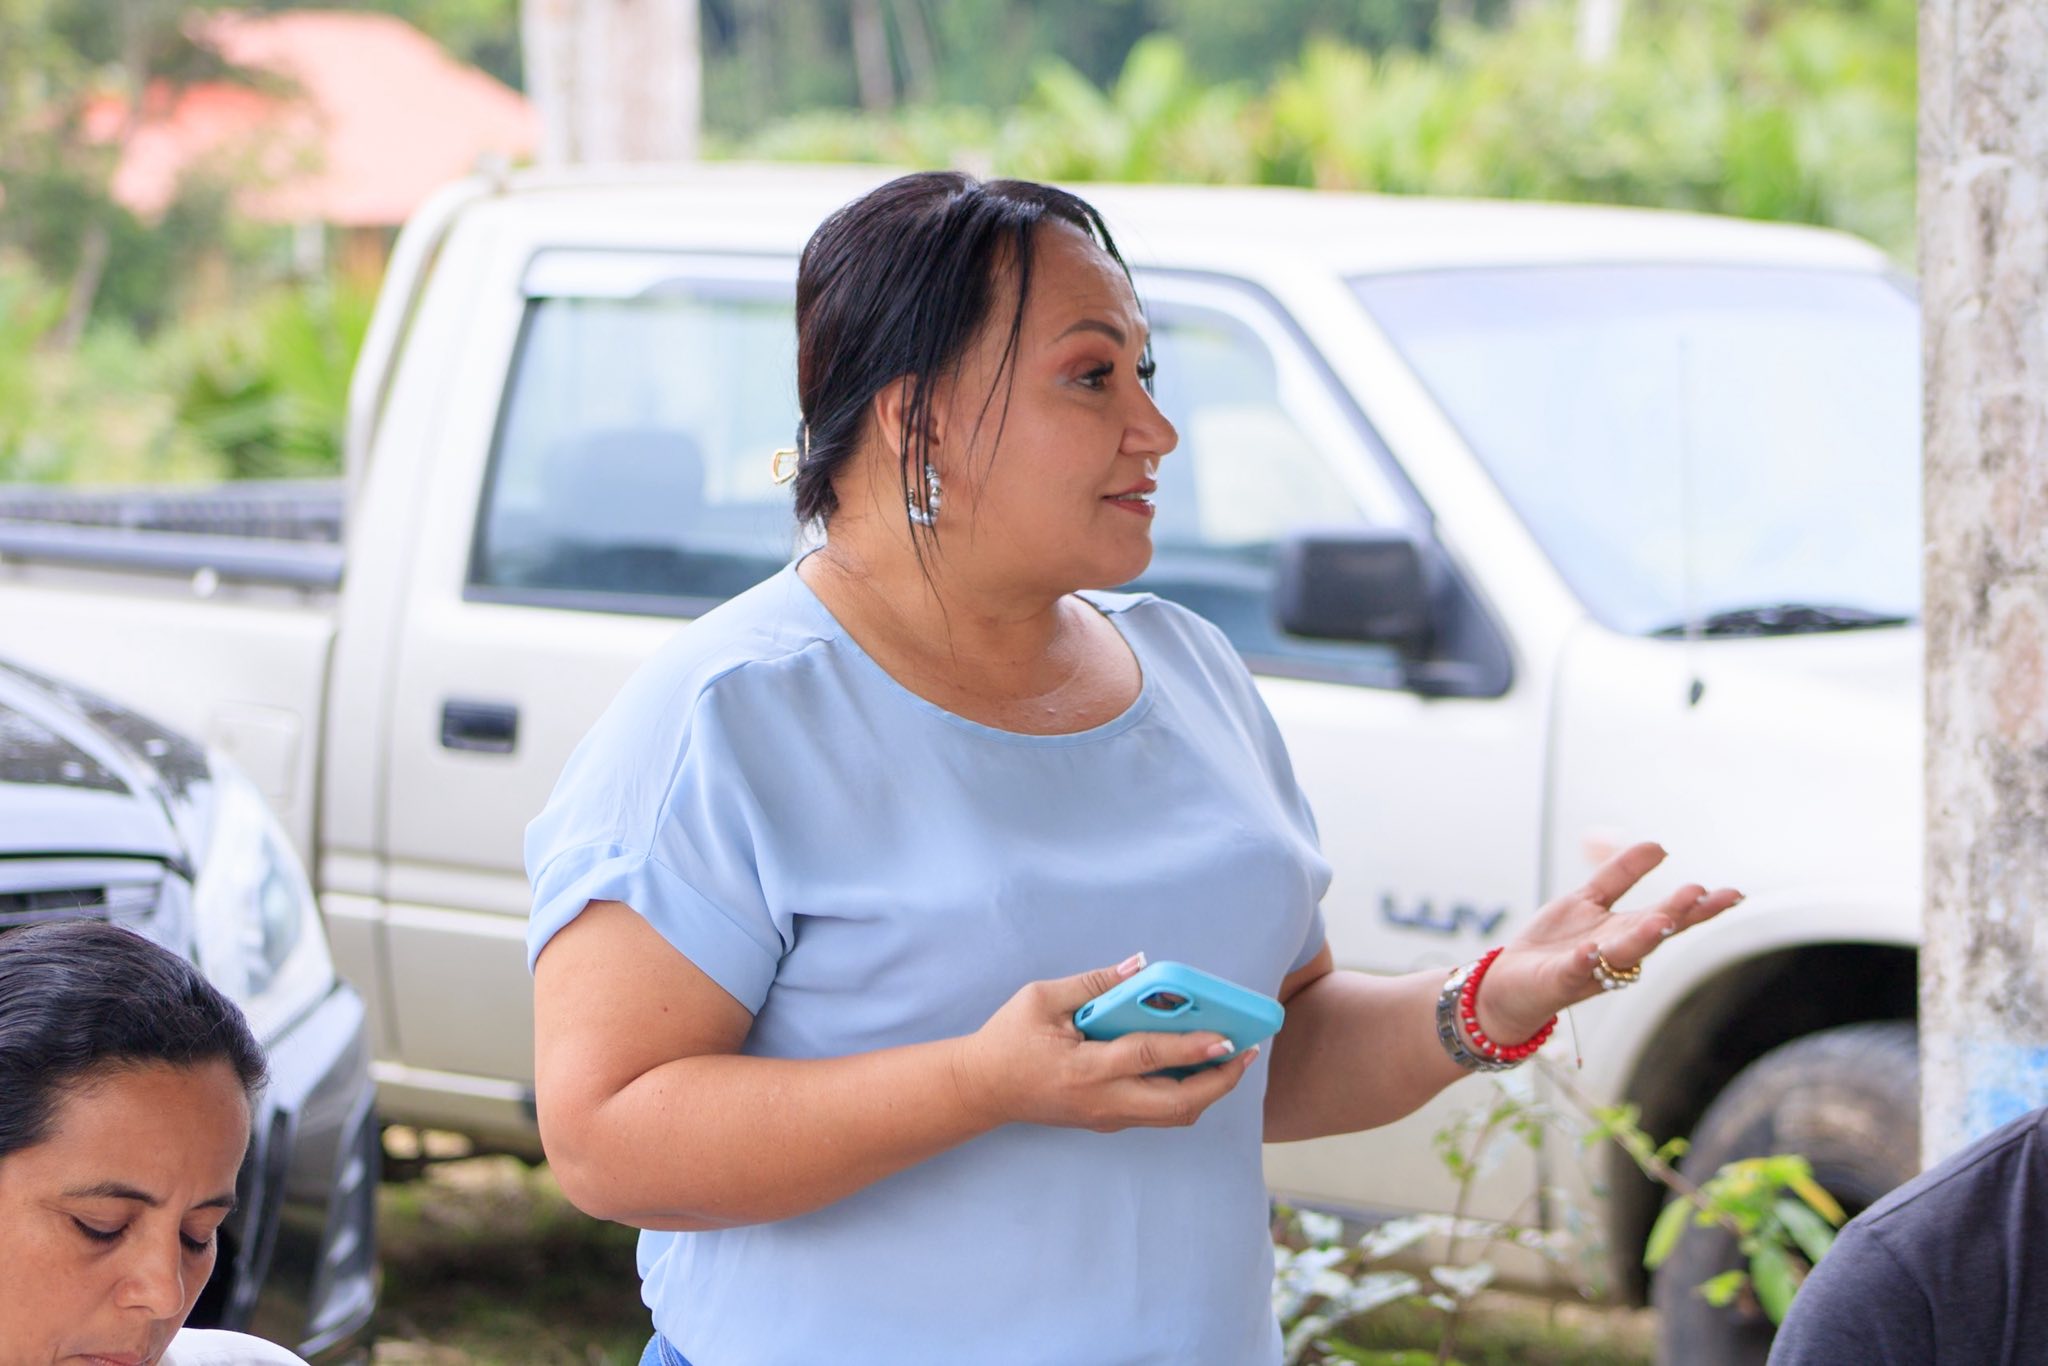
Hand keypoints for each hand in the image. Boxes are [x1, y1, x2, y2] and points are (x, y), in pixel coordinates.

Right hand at [949, 955, 1259, 1132]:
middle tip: (1246, 1051)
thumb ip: (1092, 983)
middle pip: (1177, 1105)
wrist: (982, 1089)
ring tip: (1231, 1058)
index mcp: (1084, 1070)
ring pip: (1174, 1116)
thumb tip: (1140, 966)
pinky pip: (1159, 1113)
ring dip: (1208, 1090)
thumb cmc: (1008, 1040)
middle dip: (1219, 1081)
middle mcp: (1102, 1102)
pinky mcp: (1108, 1121)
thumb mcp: (1041, 999)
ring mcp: (1107, 1117)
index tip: (1229, 1037)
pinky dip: (1186, 1093)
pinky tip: (1197, 1067)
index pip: (1149, 1058)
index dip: (1193, 1048)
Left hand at [1474, 843, 1742, 1044]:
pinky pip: (1575, 969)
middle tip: (1699, 895)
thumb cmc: (1555, 944)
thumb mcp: (1588, 899)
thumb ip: (1621, 874)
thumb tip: (1660, 846)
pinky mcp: (1560, 979)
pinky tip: (1592, 949)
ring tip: (1661, 921)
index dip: (1700, 906)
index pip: (1670, 916)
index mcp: (1626, 931)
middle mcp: (1616, 952)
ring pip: (1622, 953)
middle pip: (1652, 933)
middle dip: (1676, 915)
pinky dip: (1585, 960)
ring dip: (1642, 938)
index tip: (1734, 893)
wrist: (1509, 984)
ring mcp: (1590, 968)